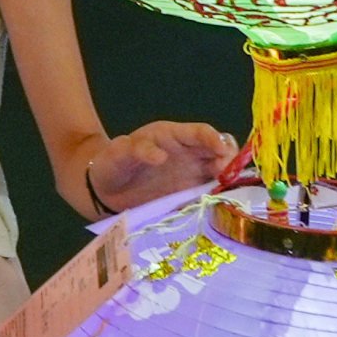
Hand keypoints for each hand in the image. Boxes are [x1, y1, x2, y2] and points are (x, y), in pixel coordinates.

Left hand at [88, 120, 237, 212]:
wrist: (107, 190)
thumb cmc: (112, 163)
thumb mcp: (118, 153)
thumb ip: (137, 150)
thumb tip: (160, 156)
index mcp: (172, 136)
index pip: (200, 132)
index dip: (214, 139)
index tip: (223, 151)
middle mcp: (188, 152)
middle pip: (219, 150)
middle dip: (229, 160)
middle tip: (228, 176)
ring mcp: (192, 173)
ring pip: (221, 171)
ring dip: (230, 179)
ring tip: (229, 191)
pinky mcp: (190, 193)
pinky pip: (212, 192)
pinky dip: (221, 196)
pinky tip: (223, 204)